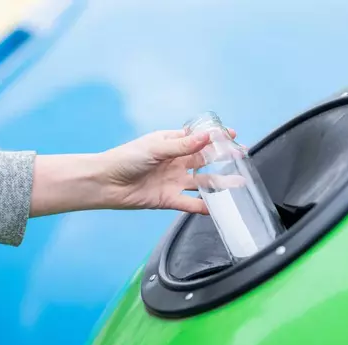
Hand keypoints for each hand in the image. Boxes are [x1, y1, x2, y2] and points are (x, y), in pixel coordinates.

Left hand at [30, 128, 236, 216]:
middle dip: (223, 158)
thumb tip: (208, 136)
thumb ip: (183, 145)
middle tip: (242, 157)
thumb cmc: (125, 159)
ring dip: (220, 182)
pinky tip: (217, 207)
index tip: (232, 134)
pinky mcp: (168, 199)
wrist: (106, 183)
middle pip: (204, 159)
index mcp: (171, 143)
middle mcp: (175, 162)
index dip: (215, 137)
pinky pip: (190, 203)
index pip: (198, 138)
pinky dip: (203, 206)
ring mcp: (173, 181)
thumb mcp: (156, 148)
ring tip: (238, 183)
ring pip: (202, 181)